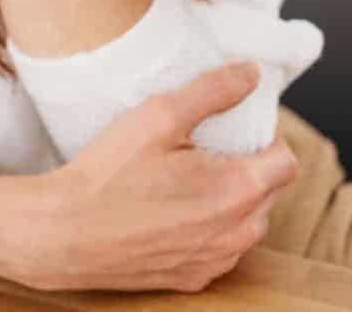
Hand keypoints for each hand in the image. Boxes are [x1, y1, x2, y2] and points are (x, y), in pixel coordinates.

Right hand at [11, 61, 299, 293]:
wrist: (64, 233)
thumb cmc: (107, 174)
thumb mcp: (157, 116)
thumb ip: (211, 91)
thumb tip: (250, 73)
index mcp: (237, 189)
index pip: (287, 162)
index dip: (267, 140)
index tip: (236, 132)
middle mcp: (237, 232)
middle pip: (269, 193)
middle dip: (249, 169)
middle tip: (204, 151)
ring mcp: (216, 260)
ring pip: (247, 224)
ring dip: (231, 202)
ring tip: (187, 182)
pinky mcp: (194, 278)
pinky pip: (220, 250)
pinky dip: (208, 230)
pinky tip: (172, 212)